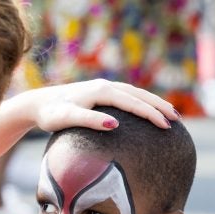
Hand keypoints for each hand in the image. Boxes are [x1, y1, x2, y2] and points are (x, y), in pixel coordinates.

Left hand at [20, 79, 178, 131]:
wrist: (37, 104)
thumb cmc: (51, 114)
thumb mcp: (67, 119)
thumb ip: (90, 121)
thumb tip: (115, 125)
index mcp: (101, 91)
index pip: (133, 103)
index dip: (151, 114)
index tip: (166, 126)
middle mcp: (104, 86)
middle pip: (139, 94)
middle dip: (159, 106)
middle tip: (176, 120)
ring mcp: (102, 88)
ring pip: (135, 93)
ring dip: (153, 102)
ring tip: (169, 114)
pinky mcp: (99, 93)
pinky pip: (126, 96)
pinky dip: (140, 101)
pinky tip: (146, 111)